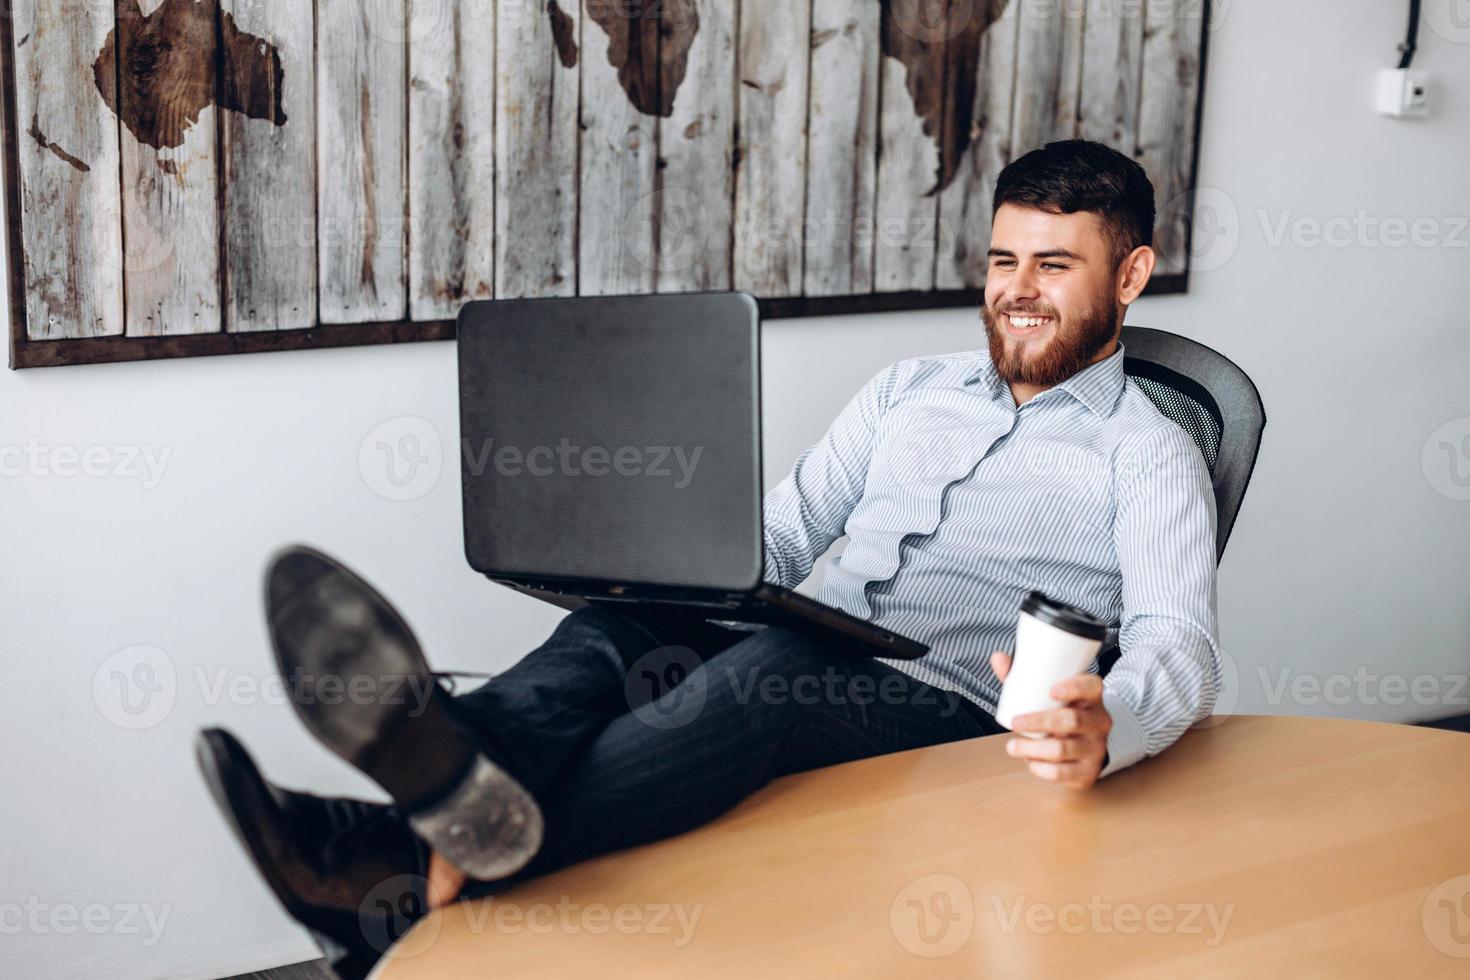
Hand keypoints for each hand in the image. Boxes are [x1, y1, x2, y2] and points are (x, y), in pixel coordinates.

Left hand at [989, 651, 1111, 788]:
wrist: (1087, 747)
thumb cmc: (1063, 713)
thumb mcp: (1049, 694)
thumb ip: (1023, 677)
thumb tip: (998, 658)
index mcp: (1092, 697)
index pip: (1090, 686)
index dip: (1073, 687)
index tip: (1051, 690)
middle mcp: (1099, 721)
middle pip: (1071, 720)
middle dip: (1039, 721)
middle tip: (1015, 722)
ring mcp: (1096, 747)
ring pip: (1064, 749)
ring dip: (1033, 749)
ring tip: (1012, 746)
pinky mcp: (1088, 771)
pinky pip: (1063, 773)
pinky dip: (1041, 769)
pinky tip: (1029, 762)